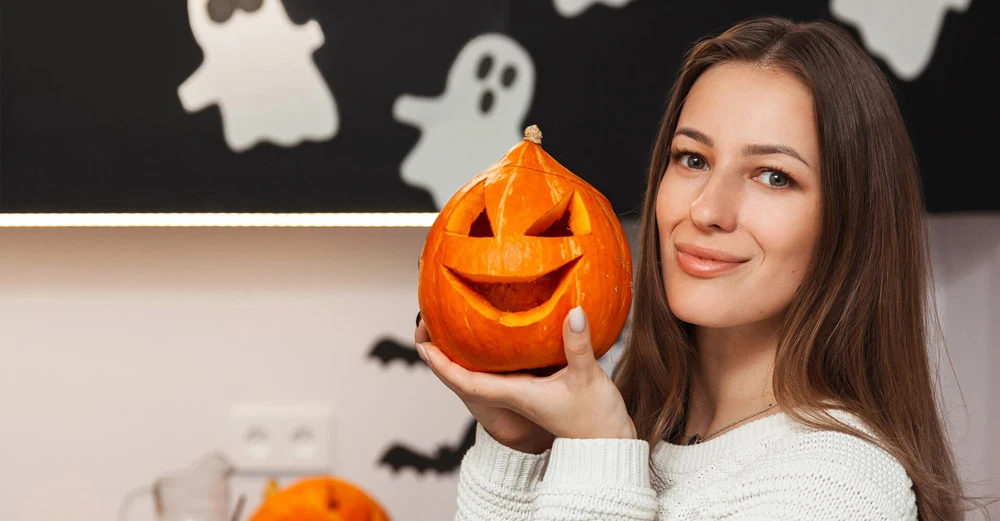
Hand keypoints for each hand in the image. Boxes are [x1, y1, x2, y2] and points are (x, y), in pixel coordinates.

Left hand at [416, 307, 635, 446]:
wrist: (608, 444)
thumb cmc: (595, 419)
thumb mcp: (587, 377)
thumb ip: (578, 345)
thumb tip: (573, 312)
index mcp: (516, 394)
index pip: (467, 383)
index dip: (443, 366)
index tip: (423, 347)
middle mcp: (513, 394)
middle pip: (466, 376)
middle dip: (444, 354)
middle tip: (426, 325)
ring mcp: (522, 393)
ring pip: (481, 373)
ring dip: (462, 353)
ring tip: (447, 326)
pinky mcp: (535, 390)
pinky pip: (500, 371)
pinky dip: (487, 354)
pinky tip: (491, 336)